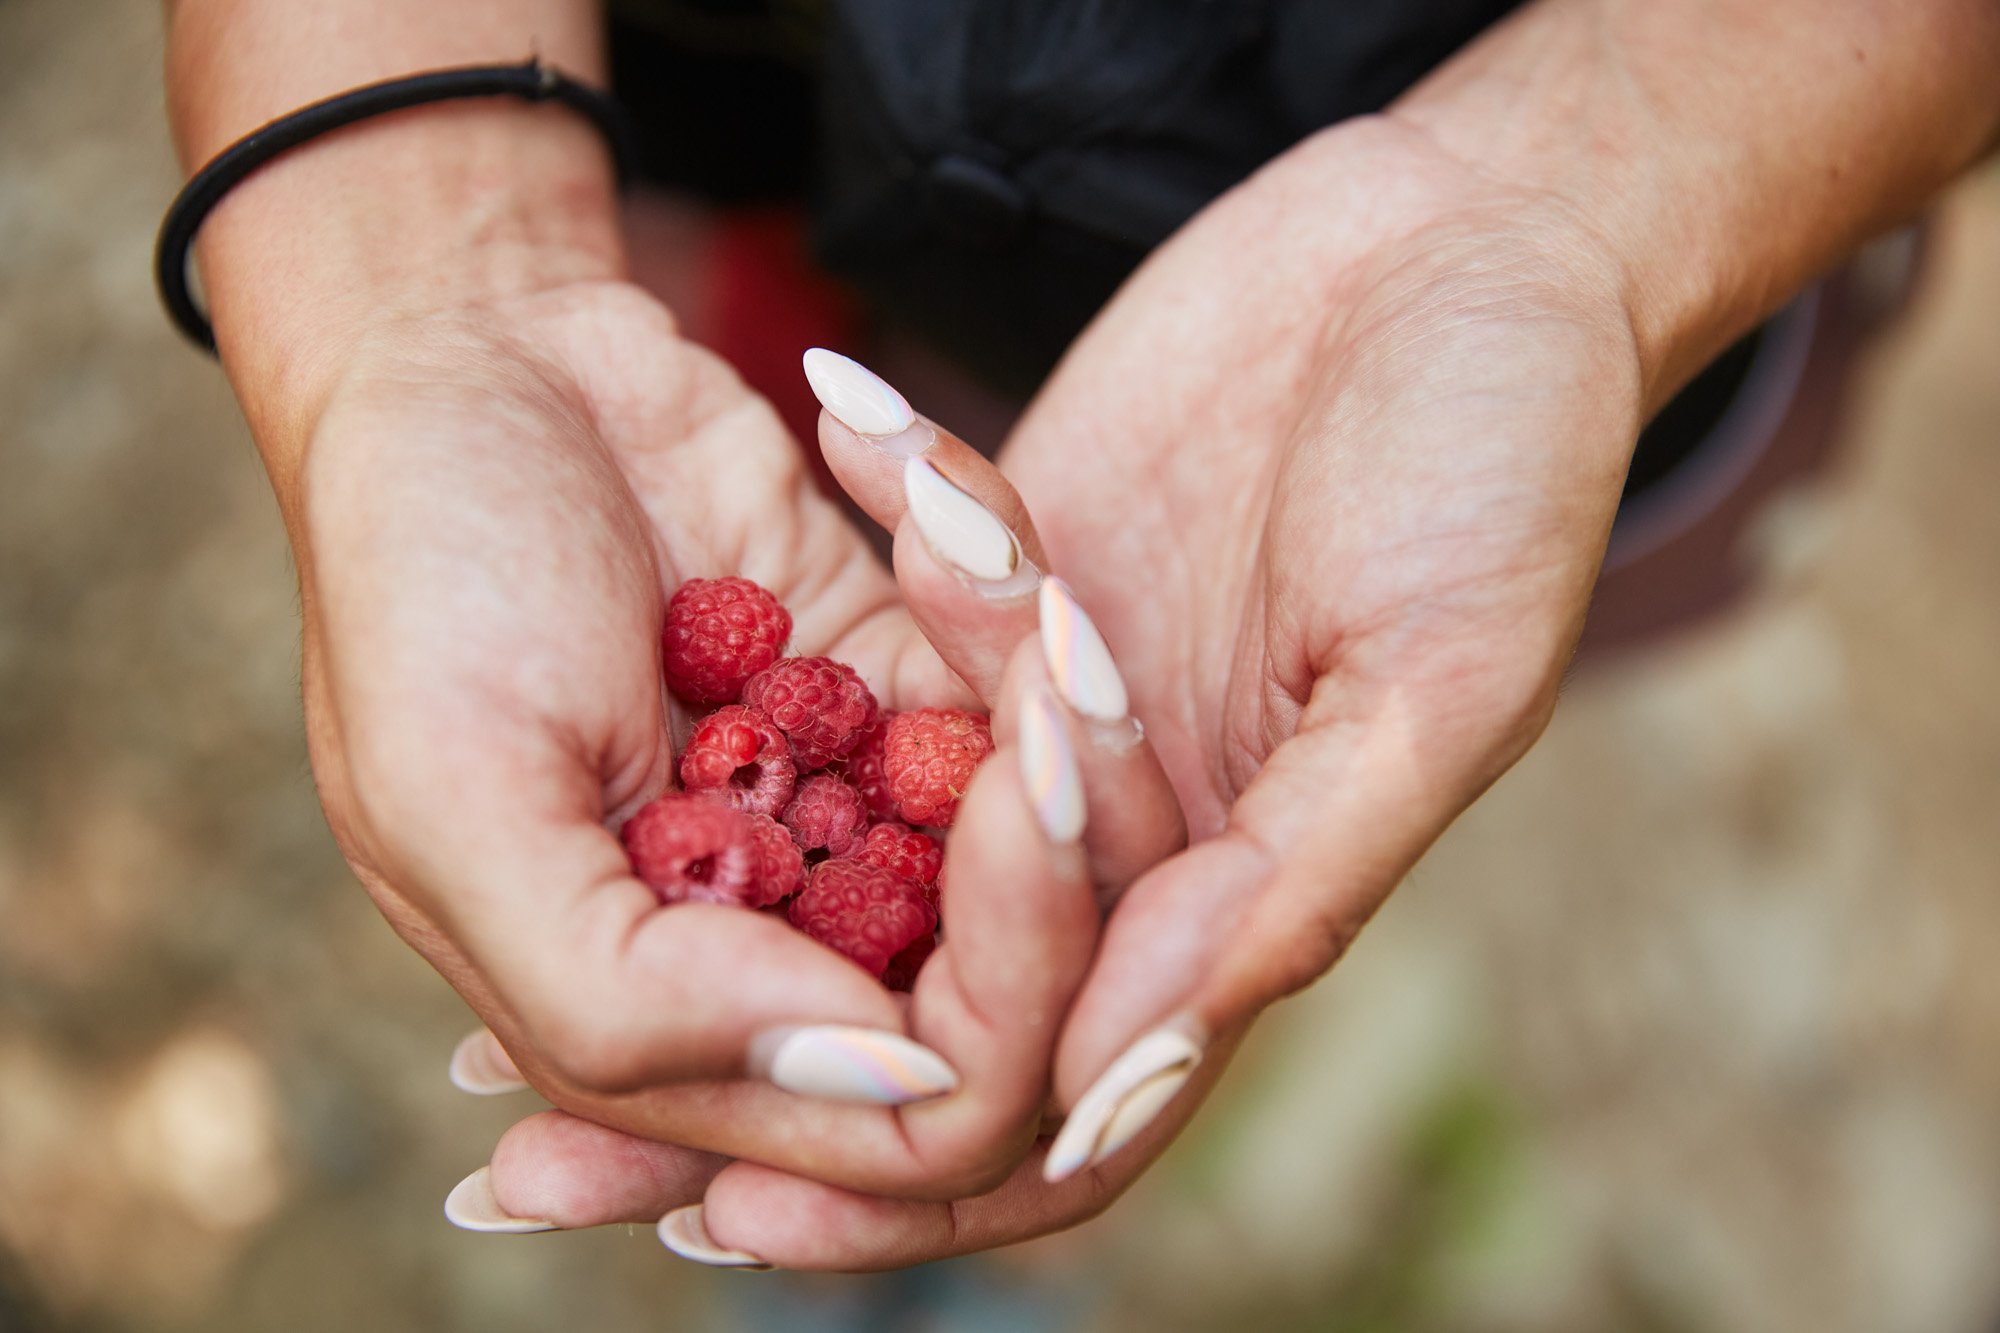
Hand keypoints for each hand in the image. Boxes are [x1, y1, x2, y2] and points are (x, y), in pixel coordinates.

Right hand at [295, 279, 1154, 1201]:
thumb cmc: (422, 584)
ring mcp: (858, 810)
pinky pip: (1026, 673)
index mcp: (667, 1025)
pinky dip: (1001, 575)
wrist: (460, 367)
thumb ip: (626, 995)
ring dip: (1050, 680)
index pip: (913, 1121)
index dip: (1009, 1012)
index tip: (1016, 813)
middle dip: (1068, 838)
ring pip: (1060, 828)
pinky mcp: (904, 681)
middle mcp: (785, 941)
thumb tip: (870, 1071)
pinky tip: (915, 479)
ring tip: (950, 529)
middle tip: (1056, 670)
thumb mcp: (459, 803)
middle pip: (1028, 992)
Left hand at [464, 111, 1646, 1264]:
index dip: (916, 1180)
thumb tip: (1125, 1073)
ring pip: (878, 863)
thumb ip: (1297, 877)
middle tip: (554, 1167)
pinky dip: (766, 752)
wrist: (1462, 240)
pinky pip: (878, 682)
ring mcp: (1066, 717)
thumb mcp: (1443, 670)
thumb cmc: (1506, 449)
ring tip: (520, 1029)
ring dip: (726, 937)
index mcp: (1255, 889)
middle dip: (756, 1092)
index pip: (1076, 1093)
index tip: (737, 1225)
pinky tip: (623, 806)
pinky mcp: (1009, 596)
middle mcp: (1147, 832)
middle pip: (934, 1012)